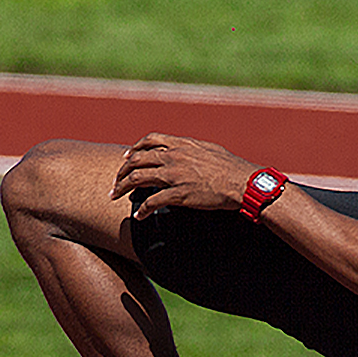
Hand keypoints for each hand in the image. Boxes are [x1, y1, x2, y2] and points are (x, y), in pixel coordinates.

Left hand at [109, 133, 256, 219]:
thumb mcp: (209, 149)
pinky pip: (152, 201)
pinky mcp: (178, 194)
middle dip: (122, 171)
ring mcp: (174, 175)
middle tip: (116, 181)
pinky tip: (138, 216)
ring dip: (122, 188)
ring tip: (115, 196)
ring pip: (138, 179)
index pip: (150, 140)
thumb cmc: (231, 167)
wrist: (242, 182)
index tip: (127, 158)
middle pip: (137, 159)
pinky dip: (142, 210)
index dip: (134, 149)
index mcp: (182, 144)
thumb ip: (192, 149)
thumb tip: (186, 150)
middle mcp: (174, 157)